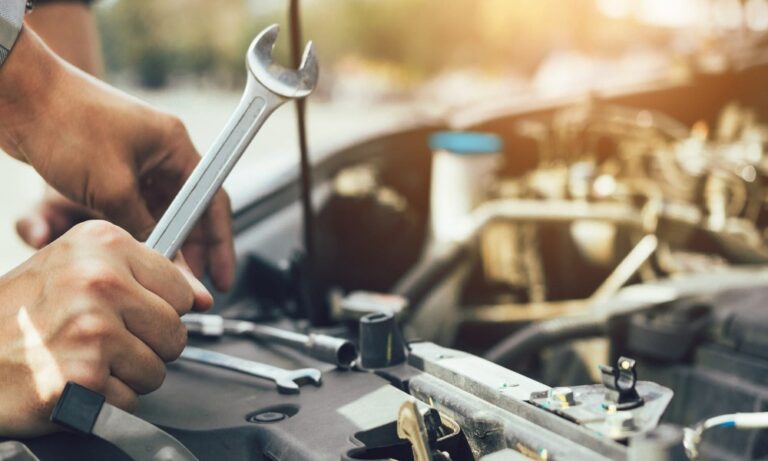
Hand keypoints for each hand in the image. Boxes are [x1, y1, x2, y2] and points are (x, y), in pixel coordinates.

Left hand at [0, 27, 234, 289]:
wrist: (16, 96)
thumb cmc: (66, 125)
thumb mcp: (112, 189)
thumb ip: (143, 228)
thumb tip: (162, 261)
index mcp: (174, 146)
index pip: (212, 200)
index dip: (220, 242)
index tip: (221, 275)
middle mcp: (161, 152)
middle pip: (189, 209)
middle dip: (191, 248)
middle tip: (192, 283)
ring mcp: (135, 158)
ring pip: (159, 210)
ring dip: (161, 238)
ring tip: (161, 272)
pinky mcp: (110, 166)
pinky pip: (132, 204)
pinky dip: (134, 226)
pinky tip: (134, 247)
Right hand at [0, 221, 211, 436]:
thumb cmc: (15, 316)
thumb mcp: (75, 268)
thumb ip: (143, 277)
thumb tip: (203, 296)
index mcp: (102, 243)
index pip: (182, 287)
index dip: (159, 309)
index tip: (127, 313)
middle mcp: (101, 281)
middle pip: (176, 332)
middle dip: (145, 346)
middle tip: (99, 342)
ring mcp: (95, 329)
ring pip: (159, 369)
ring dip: (126, 375)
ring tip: (82, 359)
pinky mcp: (87, 377)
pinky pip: (132, 400)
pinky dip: (106, 402)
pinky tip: (72, 381)